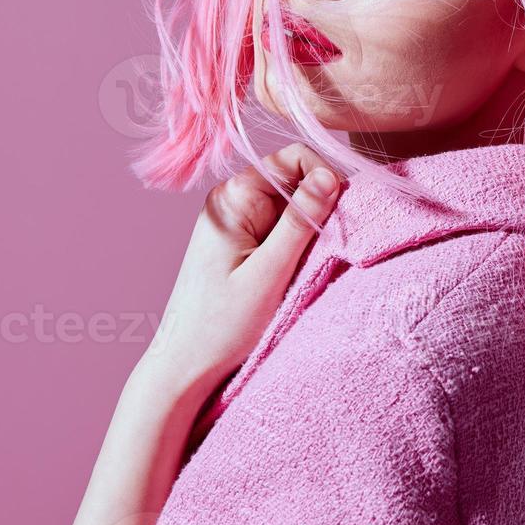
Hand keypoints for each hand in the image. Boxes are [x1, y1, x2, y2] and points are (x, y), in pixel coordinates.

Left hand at [137, 142, 344, 401]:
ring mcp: (238, 223)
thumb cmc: (220, 324)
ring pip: (293, 208)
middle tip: (326, 246)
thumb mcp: (269, 272)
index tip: (339, 212)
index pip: (291, 159)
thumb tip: (331, 176)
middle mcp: (233, 202)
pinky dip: (299, 246)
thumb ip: (301, 221)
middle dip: (319, 208)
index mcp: (232, 199)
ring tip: (306, 266)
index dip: (323, 177)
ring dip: (310, 231)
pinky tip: (295, 273)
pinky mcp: (244, 244)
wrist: (184, 364)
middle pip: (295, 182)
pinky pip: (283, 230)